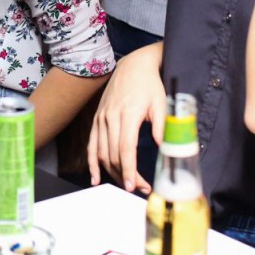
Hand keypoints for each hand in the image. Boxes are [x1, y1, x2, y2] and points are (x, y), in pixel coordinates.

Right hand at [87, 42, 165, 193]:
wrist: (132, 66)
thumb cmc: (149, 85)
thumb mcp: (161, 102)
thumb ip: (162, 125)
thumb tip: (163, 147)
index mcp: (128, 113)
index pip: (126, 147)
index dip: (129, 168)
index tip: (135, 185)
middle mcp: (111, 117)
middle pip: (114, 154)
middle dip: (125, 175)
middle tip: (139, 188)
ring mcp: (101, 119)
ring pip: (102, 153)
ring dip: (112, 172)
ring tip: (126, 184)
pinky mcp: (96, 120)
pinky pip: (91, 145)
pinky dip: (92, 163)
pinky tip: (95, 178)